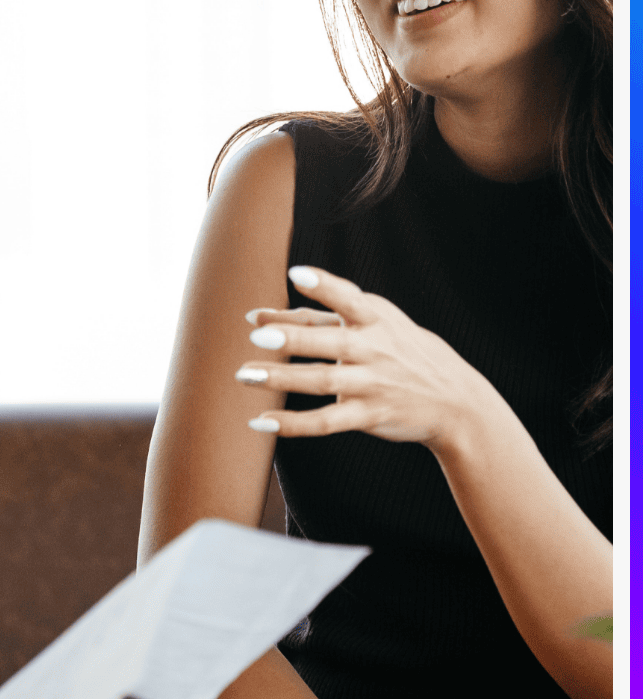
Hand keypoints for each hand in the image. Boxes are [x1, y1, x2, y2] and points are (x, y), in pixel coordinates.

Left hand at [238, 265, 496, 451]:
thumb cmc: (401, 351)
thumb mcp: (376, 323)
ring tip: (245, 375)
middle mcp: (374, 349)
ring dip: (281, 379)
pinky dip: (292, 424)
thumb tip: (258, 317)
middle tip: (257, 336)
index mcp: (376, 318)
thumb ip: (319, 317)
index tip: (295, 274)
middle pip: (329, 342)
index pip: (348, 298)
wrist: (454, 400)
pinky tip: (260, 422)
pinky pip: (325, 422)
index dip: (324, 286)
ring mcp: (371, 384)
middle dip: (293, 338)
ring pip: (320, 381)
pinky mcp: (368, 416)